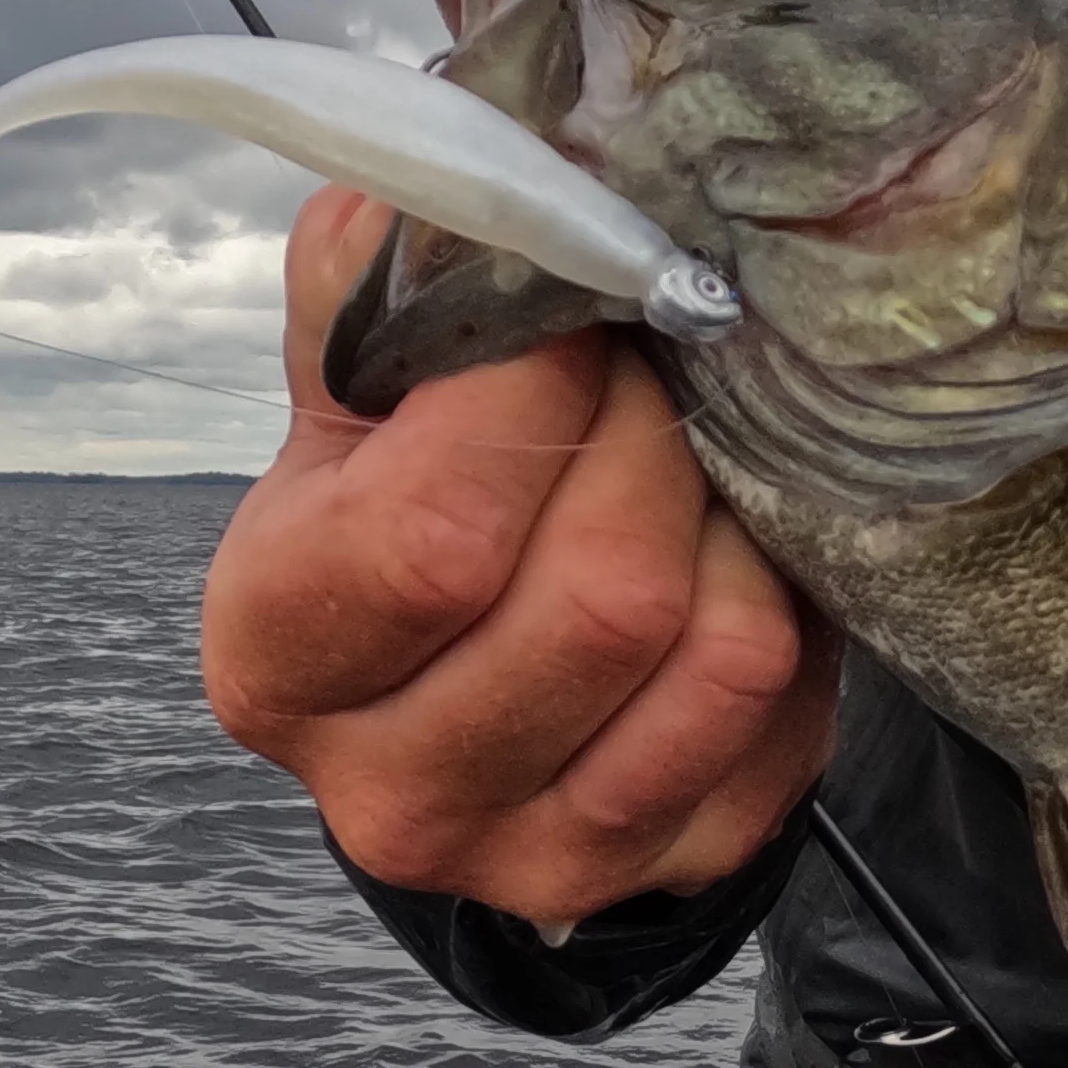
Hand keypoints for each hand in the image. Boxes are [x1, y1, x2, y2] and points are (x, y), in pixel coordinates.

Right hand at [201, 189, 835, 920]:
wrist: (457, 684)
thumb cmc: (399, 500)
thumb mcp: (351, 398)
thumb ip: (370, 288)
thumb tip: (435, 197)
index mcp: (276, 654)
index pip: (435, 530)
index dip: (537, 393)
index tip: (572, 312)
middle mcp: (389, 792)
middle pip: (604, 595)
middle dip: (655, 439)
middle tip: (651, 367)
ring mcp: (539, 854)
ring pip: (722, 646)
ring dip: (735, 514)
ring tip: (695, 453)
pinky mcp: (678, 870)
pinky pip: (791, 704)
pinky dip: (789, 601)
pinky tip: (735, 552)